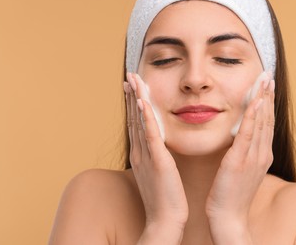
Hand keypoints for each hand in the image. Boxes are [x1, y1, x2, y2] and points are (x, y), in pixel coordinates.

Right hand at [125, 73, 187, 243]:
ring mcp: (147, 155)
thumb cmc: (164, 197)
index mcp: (141, 154)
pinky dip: (146, 117)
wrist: (165, 219)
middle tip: (129, 76)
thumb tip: (157, 146)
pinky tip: (143, 102)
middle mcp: (140, 151)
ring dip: (136, 99)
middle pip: (134, 118)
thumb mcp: (157, 172)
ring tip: (133, 80)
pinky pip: (151, 135)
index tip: (133, 86)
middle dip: (131, 95)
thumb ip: (155, 156)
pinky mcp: (158, 161)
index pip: (136, 123)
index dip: (133, 103)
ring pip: (140, 121)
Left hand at [205, 78, 274, 243]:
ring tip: (264, 81)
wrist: (228, 216)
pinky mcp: (239, 161)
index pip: (266, 123)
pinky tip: (255, 102)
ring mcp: (253, 157)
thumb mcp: (243, 168)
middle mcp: (262, 153)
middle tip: (269, 75)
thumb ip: (245, 151)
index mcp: (262, 154)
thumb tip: (243, 136)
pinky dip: (253, 117)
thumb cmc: (232, 193)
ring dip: (263, 100)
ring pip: (261, 123)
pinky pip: (247, 135)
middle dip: (268, 95)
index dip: (267, 103)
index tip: (267, 85)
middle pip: (267, 119)